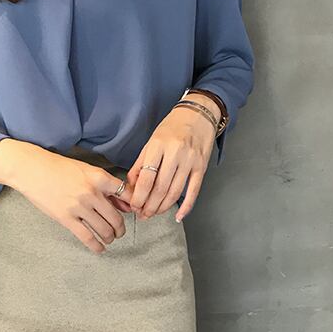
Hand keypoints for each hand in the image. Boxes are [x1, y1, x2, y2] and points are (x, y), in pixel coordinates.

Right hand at [0, 139, 133, 253]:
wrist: (32, 169)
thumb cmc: (59, 168)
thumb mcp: (86, 170)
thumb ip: (105, 185)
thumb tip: (123, 203)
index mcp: (99, 177)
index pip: (127, 194)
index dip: (135, 206)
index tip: (135, 212)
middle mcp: (92, 192)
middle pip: (117, 218)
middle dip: (121, 228)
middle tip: (120, 231)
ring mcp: (79, 207)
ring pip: (104, 230)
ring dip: (110, 237)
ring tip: (110, 238)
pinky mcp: (66, 218)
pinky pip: (87, 237)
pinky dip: (97, 246)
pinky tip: (100, 248)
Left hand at [126, 94, 217, 221]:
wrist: (198, 115)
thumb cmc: (172, 127)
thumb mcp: (152, 141)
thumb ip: (140, 164)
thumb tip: (130, 185)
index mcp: (158, 146)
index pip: (146, 178)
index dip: (139, 196)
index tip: (133, 206)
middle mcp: (175, 153)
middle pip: (160, 188)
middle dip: (149, 206)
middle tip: (142, 214)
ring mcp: (190, 161)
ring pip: (175, 192)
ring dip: (163, 207)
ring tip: (153, 214)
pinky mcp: (202, 167)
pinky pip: (193, 191)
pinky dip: (186, 207)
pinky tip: (178, 216)